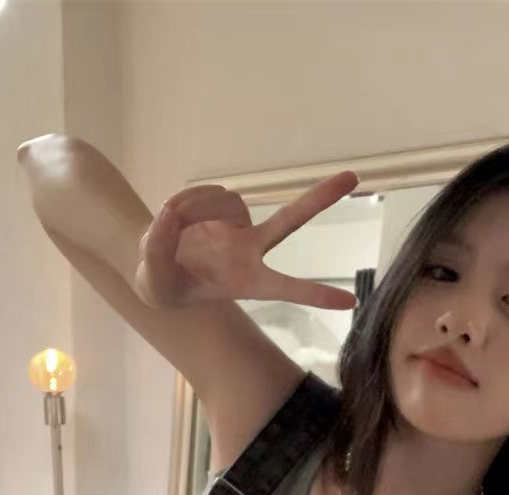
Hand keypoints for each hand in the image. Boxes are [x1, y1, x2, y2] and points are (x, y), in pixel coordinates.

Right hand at [134, 172, 360, 310]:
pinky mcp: (224, 206)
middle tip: (353, 177)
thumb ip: (158, 255)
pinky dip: (184, 203)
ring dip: (191, 210)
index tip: (349, 304)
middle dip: (320, 198)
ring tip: (169, 229)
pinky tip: (173, 219)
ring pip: (221, 201)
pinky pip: (206, 193)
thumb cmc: (164, 286)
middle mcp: (250, 249)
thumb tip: (170, 215)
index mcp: (246, 281)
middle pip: (291, 220)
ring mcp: (240, 224)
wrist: (156, 265)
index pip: (285, 287)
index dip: (315, 295)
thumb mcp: (154, 285)